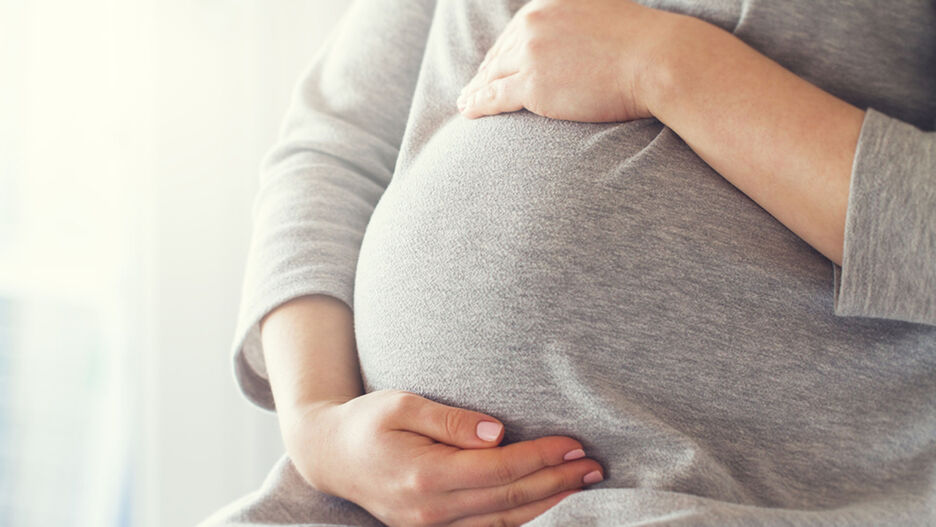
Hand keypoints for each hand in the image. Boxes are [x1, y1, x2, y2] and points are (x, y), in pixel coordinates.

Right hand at [281, 390, 603, 526]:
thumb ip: (449, 419)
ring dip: (548, 504)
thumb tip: (496, 432)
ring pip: (504, 522)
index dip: (541, 458)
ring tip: (582, 485)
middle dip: (557, 482)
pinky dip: (523, 519)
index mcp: (425, 476)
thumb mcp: (402, 404)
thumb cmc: (367, 422)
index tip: (574, 444)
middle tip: (594, 466)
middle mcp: (431, 511)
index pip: (499, 470)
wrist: (330, 456)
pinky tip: (547, 505)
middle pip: (509, 499)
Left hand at [457, 0, 676, 122]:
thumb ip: (582, 21)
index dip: (503, 52)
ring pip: (491, 75)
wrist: (658, 60)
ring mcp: (531, 54)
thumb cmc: (644, 44)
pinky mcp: (533, 86)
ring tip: (466, 103)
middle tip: (472, 87)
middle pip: (500, 52)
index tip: (494, 65)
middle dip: (485, 71)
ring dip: (475, 90)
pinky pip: (494, 96)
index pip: (517, 30)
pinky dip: (477, 104)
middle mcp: (534, 23)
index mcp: (549, 4)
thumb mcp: (605, 14)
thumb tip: (580, 34)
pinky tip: (467, 110)